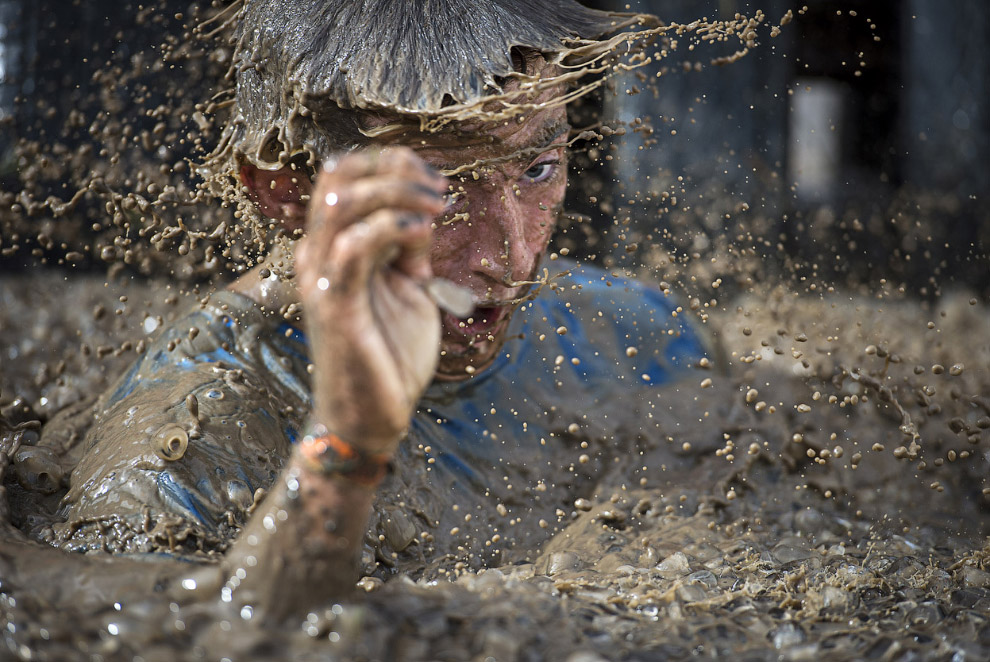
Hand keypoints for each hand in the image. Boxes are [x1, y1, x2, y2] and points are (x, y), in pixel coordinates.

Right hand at [295, 147, 446, 455]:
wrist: (369, 416)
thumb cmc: (389, 353)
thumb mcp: (410, 288)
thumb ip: (410, 248)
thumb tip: (422, 211)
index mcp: (331, 245)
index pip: (343, 174)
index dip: (391, 163)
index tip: (436, 182)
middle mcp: (317, 252)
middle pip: (338, 175)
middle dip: (395, 169)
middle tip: (439, 191)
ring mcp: (321, 276)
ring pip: (343, 201)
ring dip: (398, 193)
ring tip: (436, 208)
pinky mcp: (335, 304)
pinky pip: (354, 246)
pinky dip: (393, 227)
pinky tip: (423, 234)